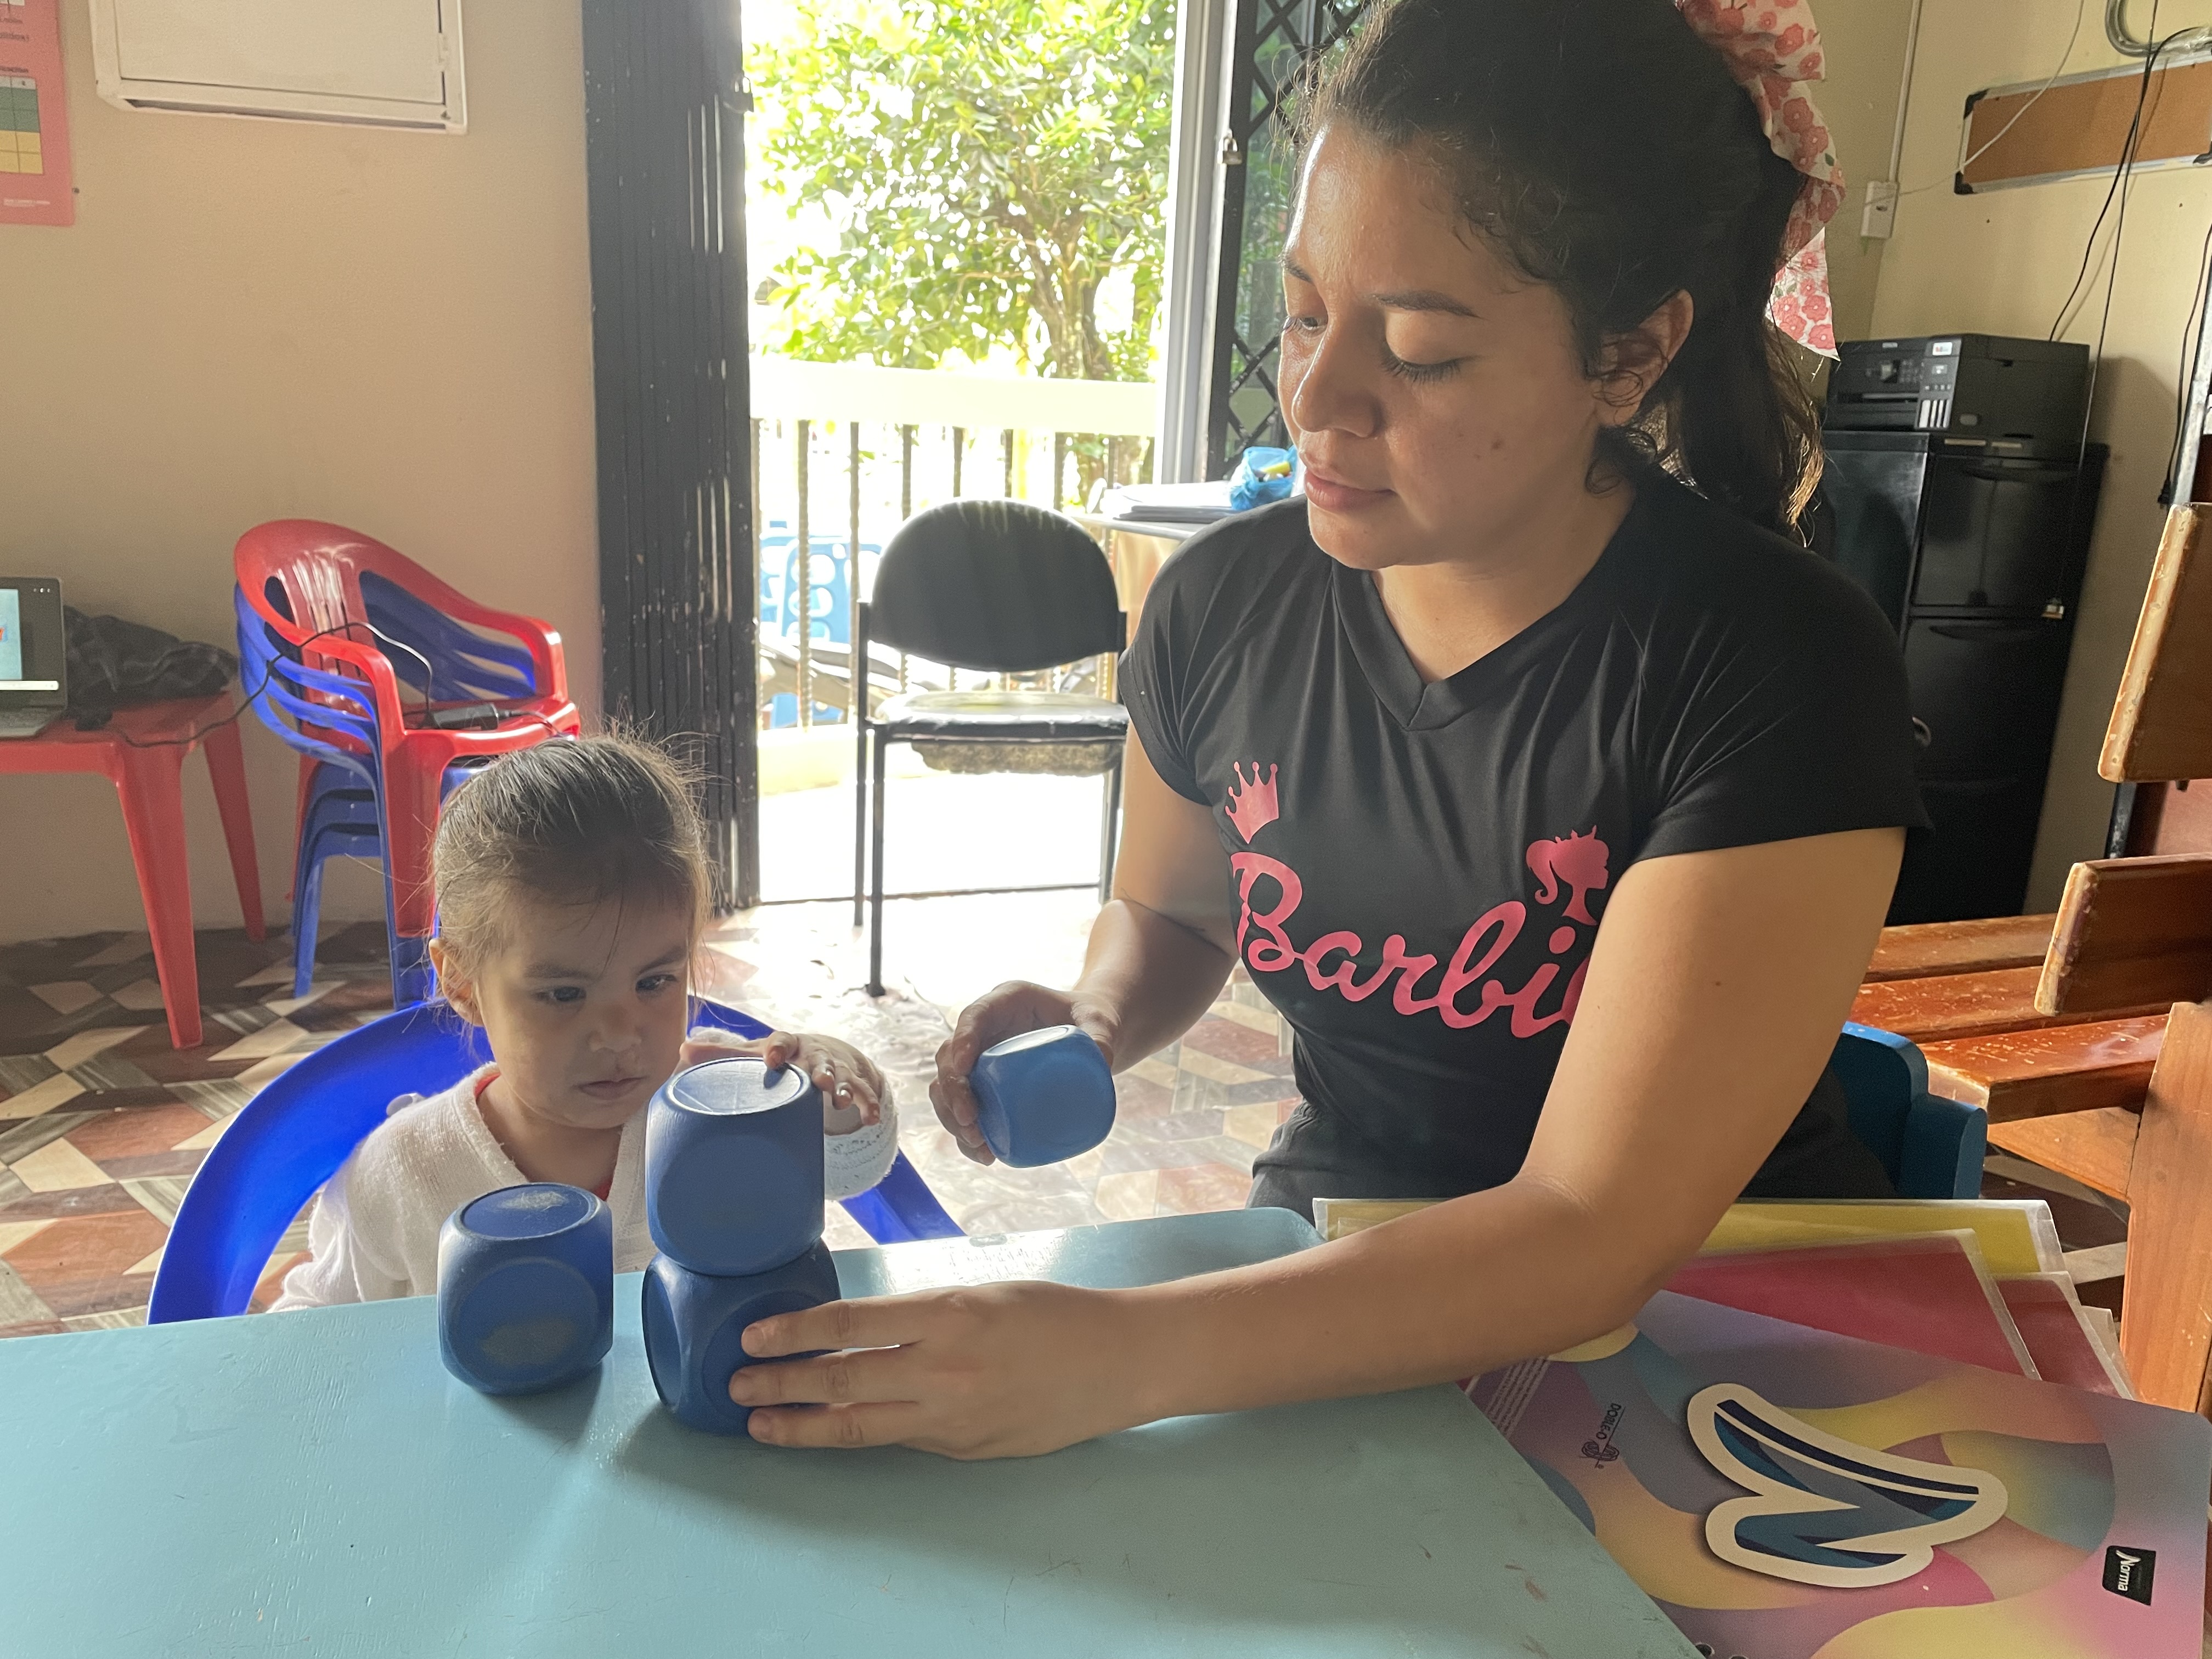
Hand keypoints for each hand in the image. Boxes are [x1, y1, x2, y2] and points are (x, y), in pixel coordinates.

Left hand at [681, 1028, 886, 1125]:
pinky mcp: (853, 1083)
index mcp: (788, 1045)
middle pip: (819, 1060)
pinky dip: (869, 1104)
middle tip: (820, 1082)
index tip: (771, 1059)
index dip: (776, 1049)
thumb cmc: (781, 1057)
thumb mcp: (755, 1053)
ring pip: (843, 1077)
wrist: (825, 1051)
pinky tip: (871, 1118)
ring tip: (841, 1102)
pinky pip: (863, 1093)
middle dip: (821, 1071)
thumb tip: (683, 1048)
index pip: (782, 1041)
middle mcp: (814, 1054)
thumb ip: (723, 1055)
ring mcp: (837, 1069)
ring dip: (844, 1088)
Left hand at [730, 1280, 1154, 1457]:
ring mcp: (952, 1418)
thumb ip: (922, 1317)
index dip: (792, 1334)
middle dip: (779, 1387)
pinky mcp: (964, 1449)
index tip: (751, 1338)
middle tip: (736, 1388)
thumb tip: (860, 1335)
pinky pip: (900, 1439)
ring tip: (761, 1425)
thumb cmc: (1054, 1315)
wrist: (1119, 1361)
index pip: (848, 1326)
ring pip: (857, 1426)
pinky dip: (860, 1432)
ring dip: (801, 1426)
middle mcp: (942, 1369)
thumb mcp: (981, 1295)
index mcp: (946, 1314)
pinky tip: (833, 1429)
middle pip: (839, 1383)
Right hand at [930, 982, 1116, 1163]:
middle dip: (951, 1092)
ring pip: (947, 1087)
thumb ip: (1100, 1034)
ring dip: (952, 1117)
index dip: (961, 1042)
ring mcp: (982, 1060)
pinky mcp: (987, 1086)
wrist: (1088, 1035)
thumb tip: (1103, 1059)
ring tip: (977, 1144)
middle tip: (971, 1121)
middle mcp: (985, 1030)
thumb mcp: (1098, 1020)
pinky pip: (965, 1109)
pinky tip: (984, 1154)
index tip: (964, 1069)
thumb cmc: (1090, 1019)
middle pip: (949, 1057)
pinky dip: (967, 1133)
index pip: (972, 1017)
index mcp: (1005, 1002)